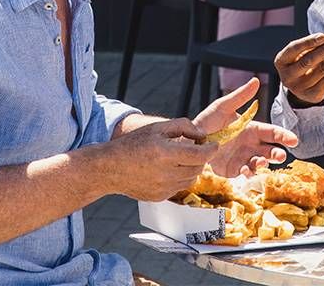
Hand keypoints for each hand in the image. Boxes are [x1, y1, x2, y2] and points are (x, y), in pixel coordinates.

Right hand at [100, 119, 216, 201]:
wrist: (110, 168)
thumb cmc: (132, 145)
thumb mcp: (156, 128)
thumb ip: (182, 126)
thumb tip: (201, 134)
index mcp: (165, 154)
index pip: (200, 155)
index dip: (211, 149)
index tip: (213, 145)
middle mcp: (166, 173)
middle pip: (198, 167)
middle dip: (200, 157)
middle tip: (193, 149)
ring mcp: (163, 188)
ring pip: (190, 179)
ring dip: (190, 168)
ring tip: (177, 158)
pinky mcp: (160, 197)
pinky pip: (179, 187)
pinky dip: (178, 178)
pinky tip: (166, 169)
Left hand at [193, 79, 297, 175]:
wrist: (191, 139)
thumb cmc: (208, 121)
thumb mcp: (223, 106)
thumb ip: (240, 96)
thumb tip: (256, 80)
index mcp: (252, 130)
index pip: (273, 133)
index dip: (284, 136)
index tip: (294, 140)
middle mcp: (251, 146)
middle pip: (271, 151)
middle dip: (278, 154)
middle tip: (280, 156)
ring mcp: (243, 158)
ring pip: (260, 163)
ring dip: (263, 164)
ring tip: (260, 162)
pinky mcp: (233, 170)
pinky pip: (245, 173)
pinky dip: (249, 173)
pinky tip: (246, 171)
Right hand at [274, 32, 323, 106]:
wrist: (300, 87)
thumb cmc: (302, 63)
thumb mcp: (301, 54)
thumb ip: (312, 45)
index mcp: (281, 61)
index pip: (294, 48)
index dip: (308, 41)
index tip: (323, 36)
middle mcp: (287, 76)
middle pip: (308, 60)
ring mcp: (298, 88)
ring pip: (320, 70)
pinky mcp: (310, 95)